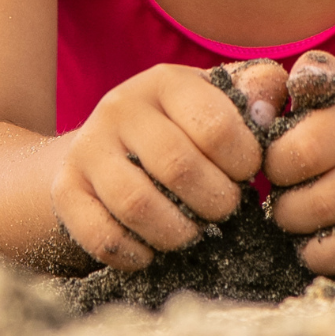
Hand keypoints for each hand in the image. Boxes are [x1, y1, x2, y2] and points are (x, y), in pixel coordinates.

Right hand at [51, 63, 263, 270]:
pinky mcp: (66, 189)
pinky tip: (154, 251)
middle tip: (226, 209)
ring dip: (178, 232)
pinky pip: (101, 235)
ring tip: (195, 232)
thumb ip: (256, 92)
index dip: (244, 161)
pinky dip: (135, 254)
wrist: (105, 144)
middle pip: (177, 167)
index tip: (248, 174)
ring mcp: (88, 148)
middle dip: (215, 201)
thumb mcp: (217, 97)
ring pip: (137, 205)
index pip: (215, 125)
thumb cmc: (182, 125)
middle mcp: (121, 107)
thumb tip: (268, 108)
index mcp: (166, 81)